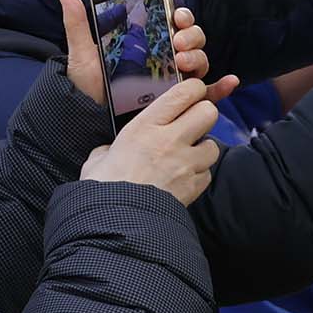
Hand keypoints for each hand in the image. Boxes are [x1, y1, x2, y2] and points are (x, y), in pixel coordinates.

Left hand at [59, 0, 238, 105]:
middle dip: (190, 35)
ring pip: (200, 60)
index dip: (180, 13)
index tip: (175, 15)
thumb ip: (79, 24)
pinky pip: (208, 92)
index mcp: (148, 40)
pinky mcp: (182, 101)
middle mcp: (167, 56)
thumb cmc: (89, 87)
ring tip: (183, 62)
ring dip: (199, 56)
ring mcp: (176, 78)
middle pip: (191, 38)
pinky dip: (223, 86)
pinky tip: (230, 82)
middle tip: (177, 42)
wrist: (89, 120)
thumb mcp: (84, 54)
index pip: (173, 20)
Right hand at [80, 77, 221, 204]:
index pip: (185, 92)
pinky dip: (198, 176)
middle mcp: (170, 140)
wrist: (114, 223)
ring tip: (186, 157)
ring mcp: (185, 164)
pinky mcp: (192, 187)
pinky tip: (183, 179)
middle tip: (191, 125)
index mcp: (145, 126)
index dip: (193, 90)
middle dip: (203, 116)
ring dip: (203, 149)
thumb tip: (108, 152)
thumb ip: (110, 149)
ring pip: (213, 145)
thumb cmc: (102, 188)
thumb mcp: (99, 158)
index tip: (190, 94)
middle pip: (208, 112)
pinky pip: (206, 174)